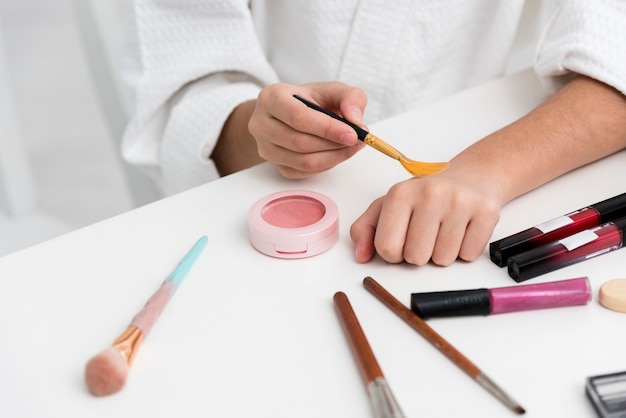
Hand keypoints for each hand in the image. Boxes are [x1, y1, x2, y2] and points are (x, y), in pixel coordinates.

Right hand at [248, 82, 367, 177]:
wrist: (292, 115)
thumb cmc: (312, 101)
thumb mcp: (333, 90)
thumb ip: (350, 97)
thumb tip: (355, 120)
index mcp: (271, 97)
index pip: (298, 117)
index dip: (327, 128)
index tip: (352, 134)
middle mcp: (261, 124)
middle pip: (300, 142)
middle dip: (334, 145)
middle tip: (357, 141)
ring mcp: (265, 148)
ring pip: (303, 162)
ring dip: (333, 157)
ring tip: (351, 147)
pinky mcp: (275, 165)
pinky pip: (304, 172)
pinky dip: (326, 165)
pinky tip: (336, 153)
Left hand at [350, 163, 501, 265]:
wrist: (471, 176)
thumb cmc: (425, 196)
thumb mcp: (388, 205)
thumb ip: (365, 229)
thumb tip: (361, 256)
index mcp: (400, 193)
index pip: (387, 248)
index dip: (393, 253)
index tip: (402, 240)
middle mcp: (430, 194)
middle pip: (415, 257)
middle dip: (419, 254)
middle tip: (426, 234)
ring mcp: (460, 202)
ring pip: (443, 260)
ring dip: (442, 253)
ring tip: (444, 230)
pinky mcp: (487, 212)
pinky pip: (468, 255)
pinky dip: (464, 250)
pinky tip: (462, 230)